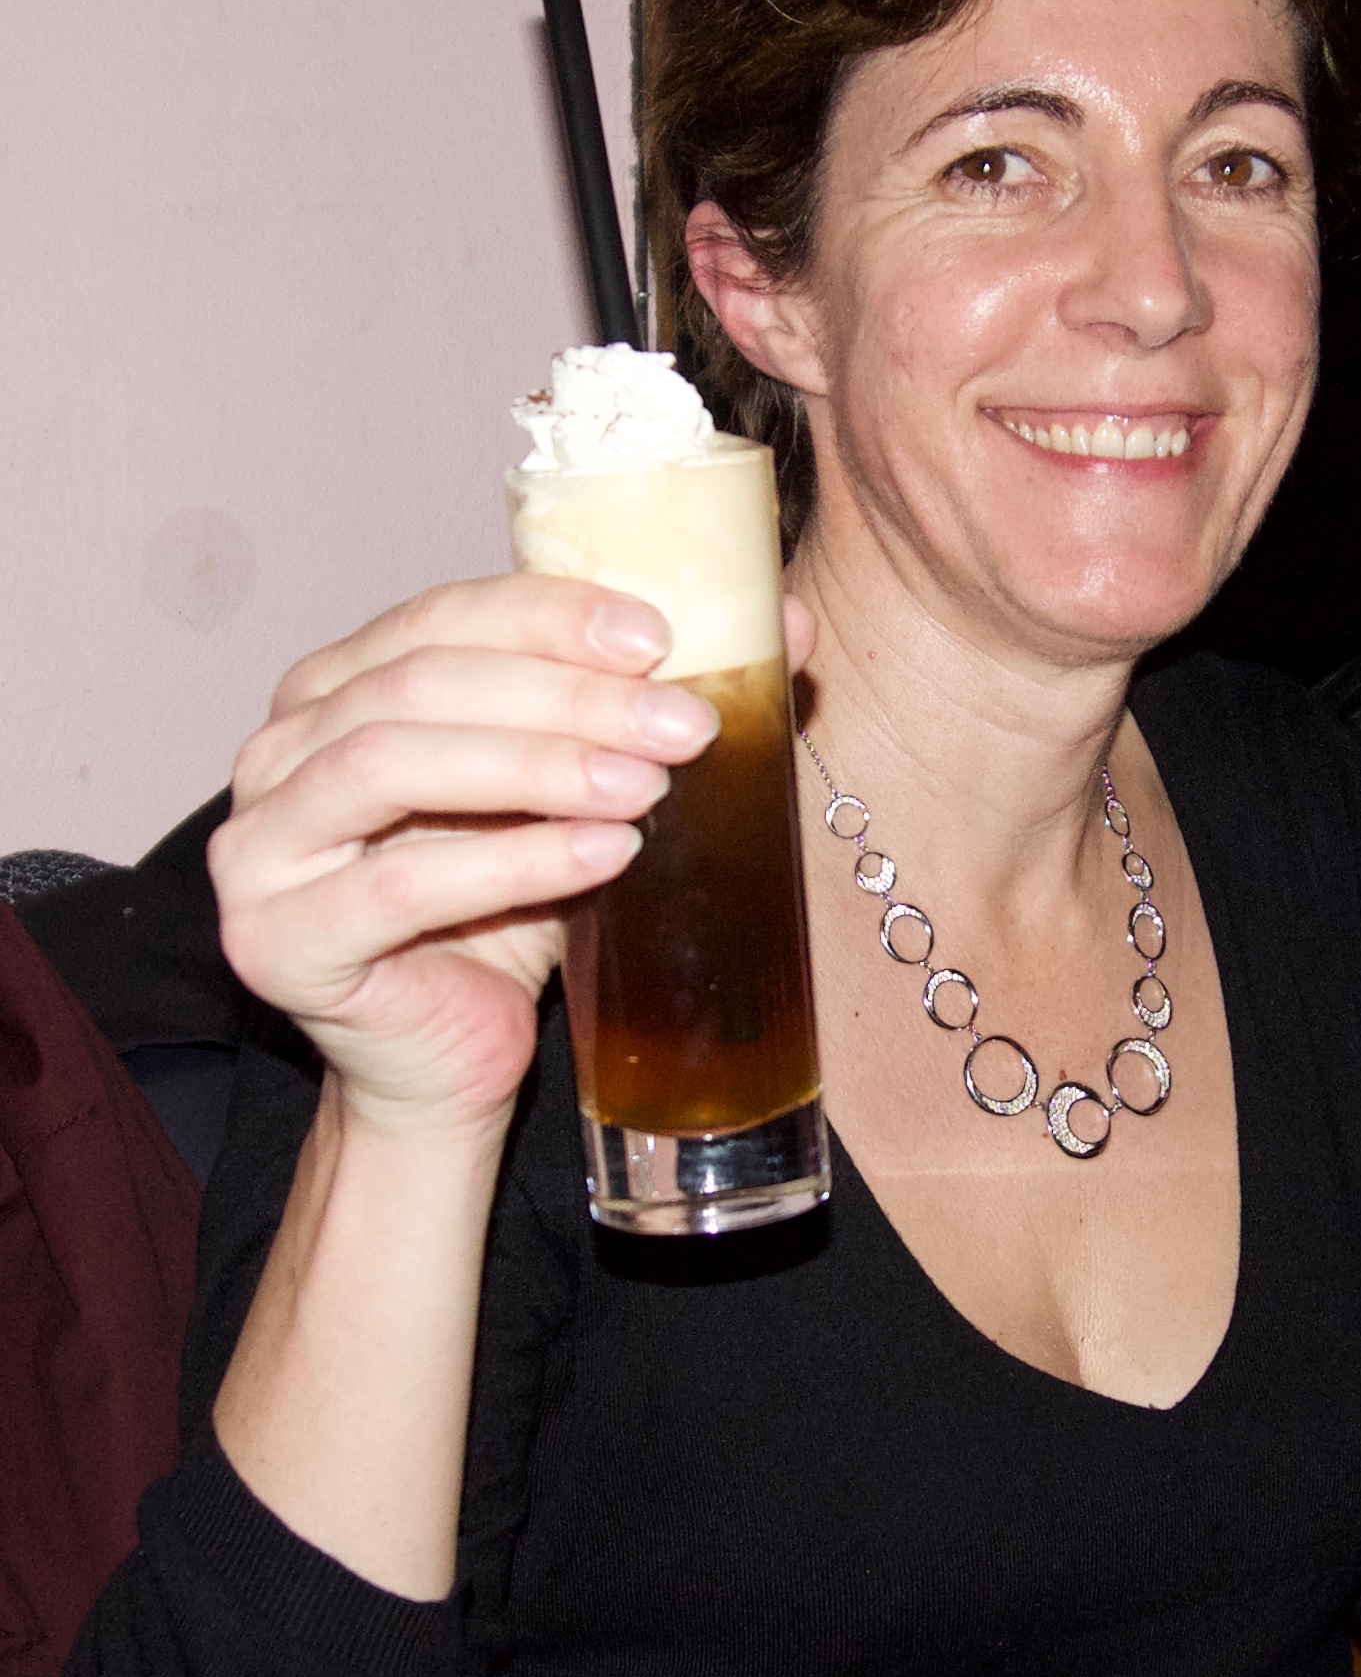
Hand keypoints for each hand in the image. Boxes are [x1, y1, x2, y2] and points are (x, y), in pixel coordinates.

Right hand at [212, 577, 816, 1135]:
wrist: (451, 1062)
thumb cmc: (503, 918)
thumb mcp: (580, 796)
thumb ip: (653, 708)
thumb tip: (786, 624)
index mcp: (334, 687)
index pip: (440, 616)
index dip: (549, 614)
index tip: (661, 634)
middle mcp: (278, 752)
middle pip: (420, 683)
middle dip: (565, 694)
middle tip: (683, 722)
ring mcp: (260, 847)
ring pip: (392, 763)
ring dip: (537, 764)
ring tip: (648, 785)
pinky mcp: (277, 940)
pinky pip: (399, 885)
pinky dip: (511, 861)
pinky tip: (605, 857)